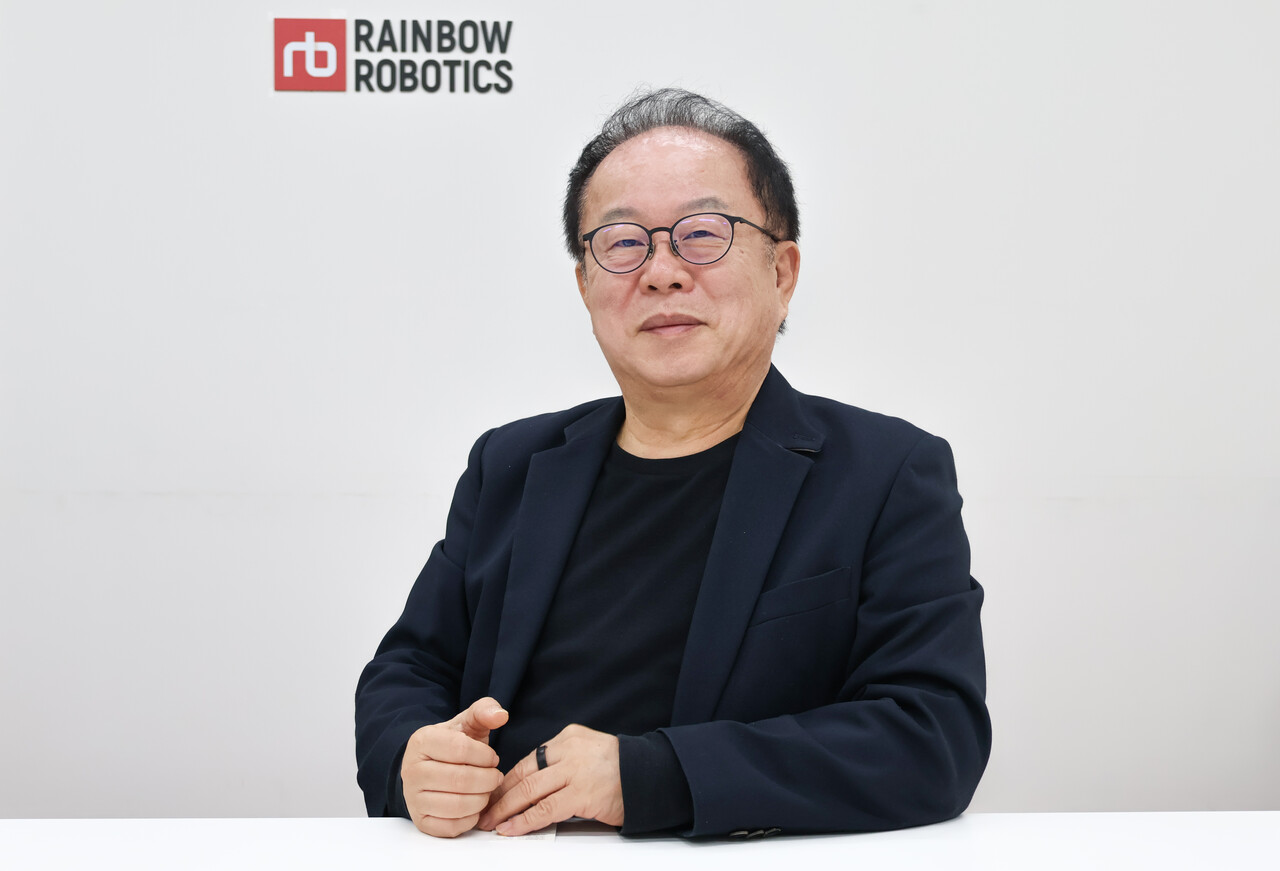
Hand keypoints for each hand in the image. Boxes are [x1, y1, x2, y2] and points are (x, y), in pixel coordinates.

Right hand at [401, 697, 508, 837]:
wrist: (429, 767)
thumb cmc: (452, 746)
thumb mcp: (467, 723)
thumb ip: (484, 712)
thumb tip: (500, 715)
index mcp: (422, 741)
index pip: (460, 749)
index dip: (485, 755)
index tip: (493, 758)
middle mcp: (411, 770)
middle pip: (460, 780)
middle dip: (487, 779)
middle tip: (496, 777)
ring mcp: (413, 798)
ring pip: (457, 805)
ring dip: (481, 799)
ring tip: (487, 790)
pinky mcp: (421, 821)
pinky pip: (451, 827)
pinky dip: (470, 819)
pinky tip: (475, 806)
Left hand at [478, 724, 623, 835]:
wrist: (651, 776)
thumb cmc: (621, 770)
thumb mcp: (588, 751)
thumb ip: (563, 761)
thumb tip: (533, 782)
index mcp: (568, 737)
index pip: (529, 759)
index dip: (507, 779)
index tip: (492, 792)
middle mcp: (569, 750)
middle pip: (524, 773)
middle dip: (500, 794)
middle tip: (484, 809)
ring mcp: (575, 771)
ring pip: (529, 790)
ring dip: (505, 809)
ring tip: (491, 822)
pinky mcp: (581, 794)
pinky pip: (545, 810)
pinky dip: (523, 821)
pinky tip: (510, 829)